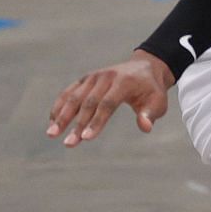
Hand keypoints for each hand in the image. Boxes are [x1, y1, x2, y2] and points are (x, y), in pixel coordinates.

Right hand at [46, 50, 174, 146]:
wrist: (145, 68)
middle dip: (77, 125)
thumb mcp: (158, 102)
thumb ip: (150, 114)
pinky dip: (59, 106)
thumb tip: (145, 128)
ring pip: (74, 97)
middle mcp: (105, 77)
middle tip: (68, 144)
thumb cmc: (152, 90)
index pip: (107, 104)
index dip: (96, 121)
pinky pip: (69, 93)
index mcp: (124, 82)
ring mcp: (93, 77)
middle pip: (87, 102)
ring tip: (51, 134)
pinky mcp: (85, 79)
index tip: (86, 138)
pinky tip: (52, 122)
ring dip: (61, 116)